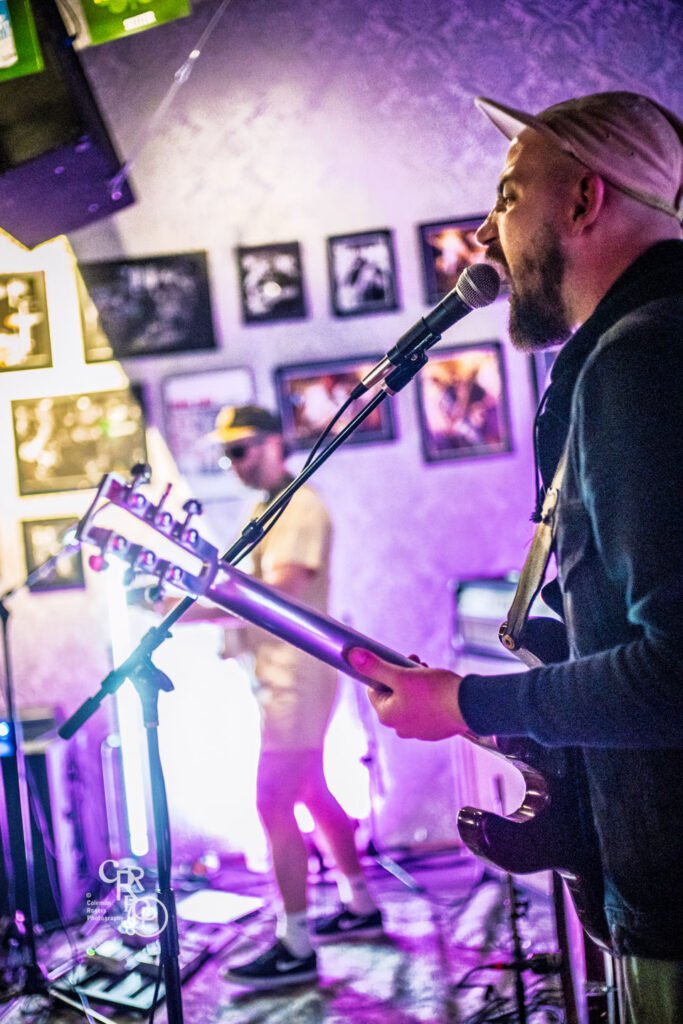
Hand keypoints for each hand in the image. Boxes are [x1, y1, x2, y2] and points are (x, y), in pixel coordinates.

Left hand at [347, 647, 466, 740]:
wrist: (470, 705)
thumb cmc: (435, 691)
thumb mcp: (400, 675)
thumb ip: (374, 667)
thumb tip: (352, 656)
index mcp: (387, 716)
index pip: (375, 690)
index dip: (385, 672)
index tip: (398, 661)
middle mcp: (401, 728)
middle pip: (393, 695)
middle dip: (402, 676)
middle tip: (416, 663)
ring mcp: (419, 731)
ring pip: (410, 701)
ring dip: (416, 684)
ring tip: (429, 673)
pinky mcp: (436, 730)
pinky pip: (426, 709)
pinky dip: (429, 696)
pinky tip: (440, 688)